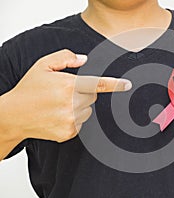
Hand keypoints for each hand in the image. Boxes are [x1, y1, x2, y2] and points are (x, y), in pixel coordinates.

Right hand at [1, 49, 131, 142]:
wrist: (14, 115)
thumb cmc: (29, 89)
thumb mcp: (43, 65)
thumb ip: (65, 57)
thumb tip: (84, 60)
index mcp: (68, 85)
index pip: (98, 84)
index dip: (115, 84)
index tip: (127, 85)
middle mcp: (71, 104)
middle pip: (93, 97)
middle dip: (84, 92)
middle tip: (66, 92)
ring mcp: (71, 120)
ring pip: (88, 110)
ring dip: (79, 105)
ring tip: (59, 104)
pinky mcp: (69, 132)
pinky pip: (81, 122)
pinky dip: (74, 117)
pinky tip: (59, 115)